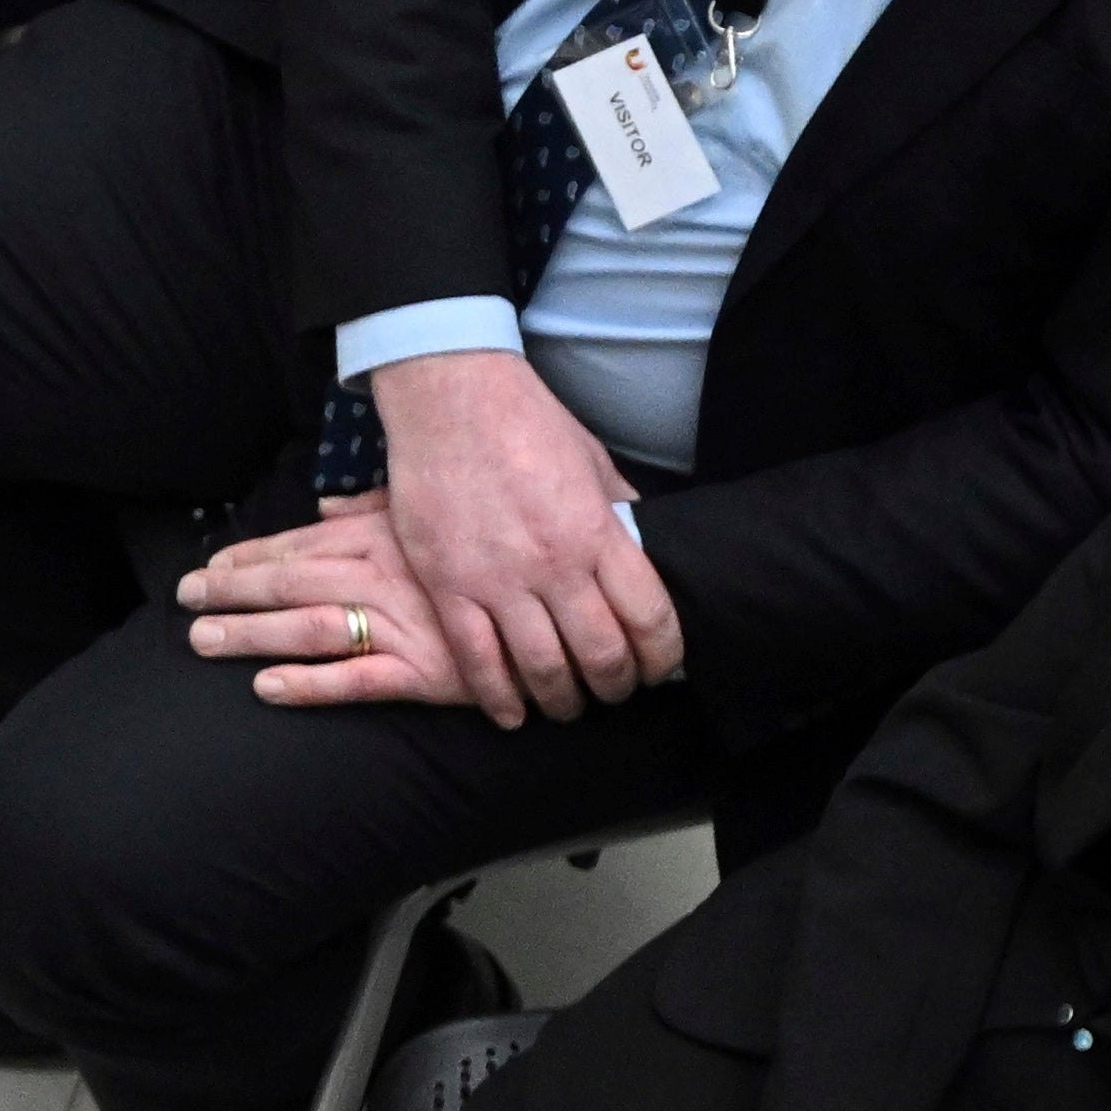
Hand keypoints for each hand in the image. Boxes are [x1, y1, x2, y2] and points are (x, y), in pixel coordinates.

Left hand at [181, 498, 479, 709]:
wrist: (572, 593)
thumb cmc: (503, 543)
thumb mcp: (436, 516)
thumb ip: (375, 513)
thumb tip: (325, 511)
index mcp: (383, 539)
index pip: (300, 547)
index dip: (249, 557)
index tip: (209, 566)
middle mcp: (383, 577)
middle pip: (290, 583)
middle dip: (231, 592)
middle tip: (184, 600)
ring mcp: (402, 624)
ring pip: (309, 628)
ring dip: (251, 635)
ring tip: (202, 642)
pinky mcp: (425, 672)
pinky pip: (357, 679)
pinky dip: (309, 685)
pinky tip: (267, 688)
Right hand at [365, 347, 680, 723]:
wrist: (450, 397)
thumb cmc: (525, 422)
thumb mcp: (594, 462)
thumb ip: (619, 513)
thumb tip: (645, 546)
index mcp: (597, 532)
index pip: (649, 617)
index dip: (662, 656)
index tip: (658, 668)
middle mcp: (553, 563)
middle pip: (600, 653)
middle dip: (615, 687)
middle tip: (613, 692)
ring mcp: (497, 578)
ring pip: (541, 667)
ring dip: (562, 700)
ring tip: (567, 706)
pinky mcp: (448, 585)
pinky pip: (476, 659)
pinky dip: (498, 697)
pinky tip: (511, 714)